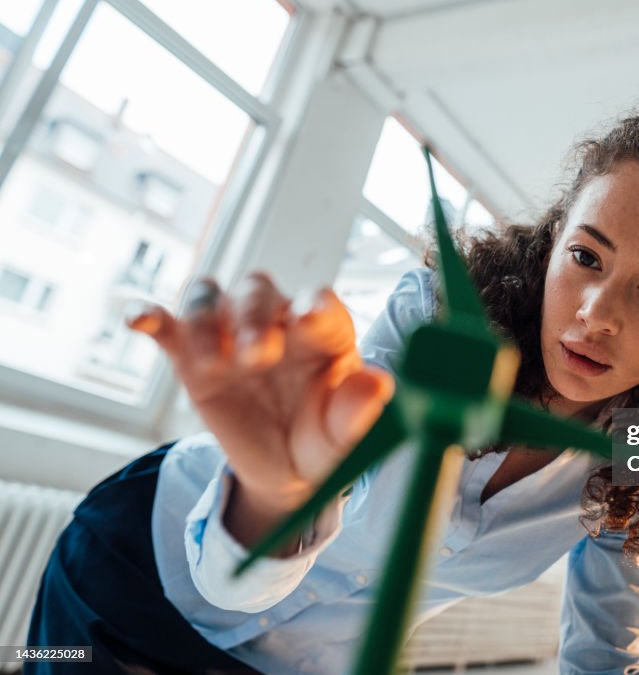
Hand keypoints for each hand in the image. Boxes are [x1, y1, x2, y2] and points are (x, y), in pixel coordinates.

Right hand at [127, 272, 393, 513]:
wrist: (286, 469)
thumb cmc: (324, 441)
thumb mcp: (343, 438)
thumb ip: (358, 412)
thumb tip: (377, 385)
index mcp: (323, 334)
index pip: (319, 303)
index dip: (313, 305)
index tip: (306, 319)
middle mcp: (276, 321)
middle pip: (259, 291)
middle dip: (254, 318)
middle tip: (257, 358)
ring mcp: (231, 334)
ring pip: (211, 296)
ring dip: (206, 318)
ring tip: (211, 361)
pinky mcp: (192, 355)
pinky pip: (168, 323)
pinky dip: (150, 313)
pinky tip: (139, 318)